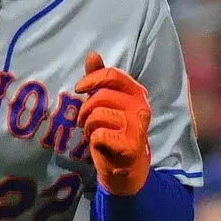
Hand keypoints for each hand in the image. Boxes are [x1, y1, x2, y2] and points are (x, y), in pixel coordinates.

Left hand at [73, 52, 151, 194]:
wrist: (125, 165)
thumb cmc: (114, 129)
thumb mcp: (107, 101)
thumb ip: (100, 79)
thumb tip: (92, 55)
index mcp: (137, 92)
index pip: (112, 75)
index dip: (91, 79)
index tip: (79, 89)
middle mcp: (141, 107)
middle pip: (101, 97)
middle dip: (86, 109)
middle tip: (85, 121)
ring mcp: (137, 127)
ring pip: (98, 115)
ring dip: (88, 126)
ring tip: (93, 132)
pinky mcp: (130, 145)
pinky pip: (99, 134)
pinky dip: (93, 140)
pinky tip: (100, 144)